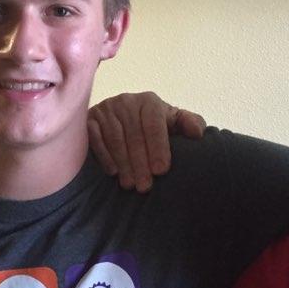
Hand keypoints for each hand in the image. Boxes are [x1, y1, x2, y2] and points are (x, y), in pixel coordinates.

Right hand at [87, 92, 206, 191]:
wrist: (123, 121)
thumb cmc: (154, 127)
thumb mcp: (174, 124)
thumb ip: (189, 124)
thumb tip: (198, 133)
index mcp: (149, 101)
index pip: (153, 123)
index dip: (158, 147)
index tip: (161, 170)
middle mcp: (126, 101)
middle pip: (134, 134)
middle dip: (140, 163)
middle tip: (145, 186)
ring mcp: (106, 108)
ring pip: (115, 138)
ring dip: (123, 164)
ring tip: (130, 185)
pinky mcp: (89, 118)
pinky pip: (95, 138)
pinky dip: (104, 156)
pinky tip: (113, 172)